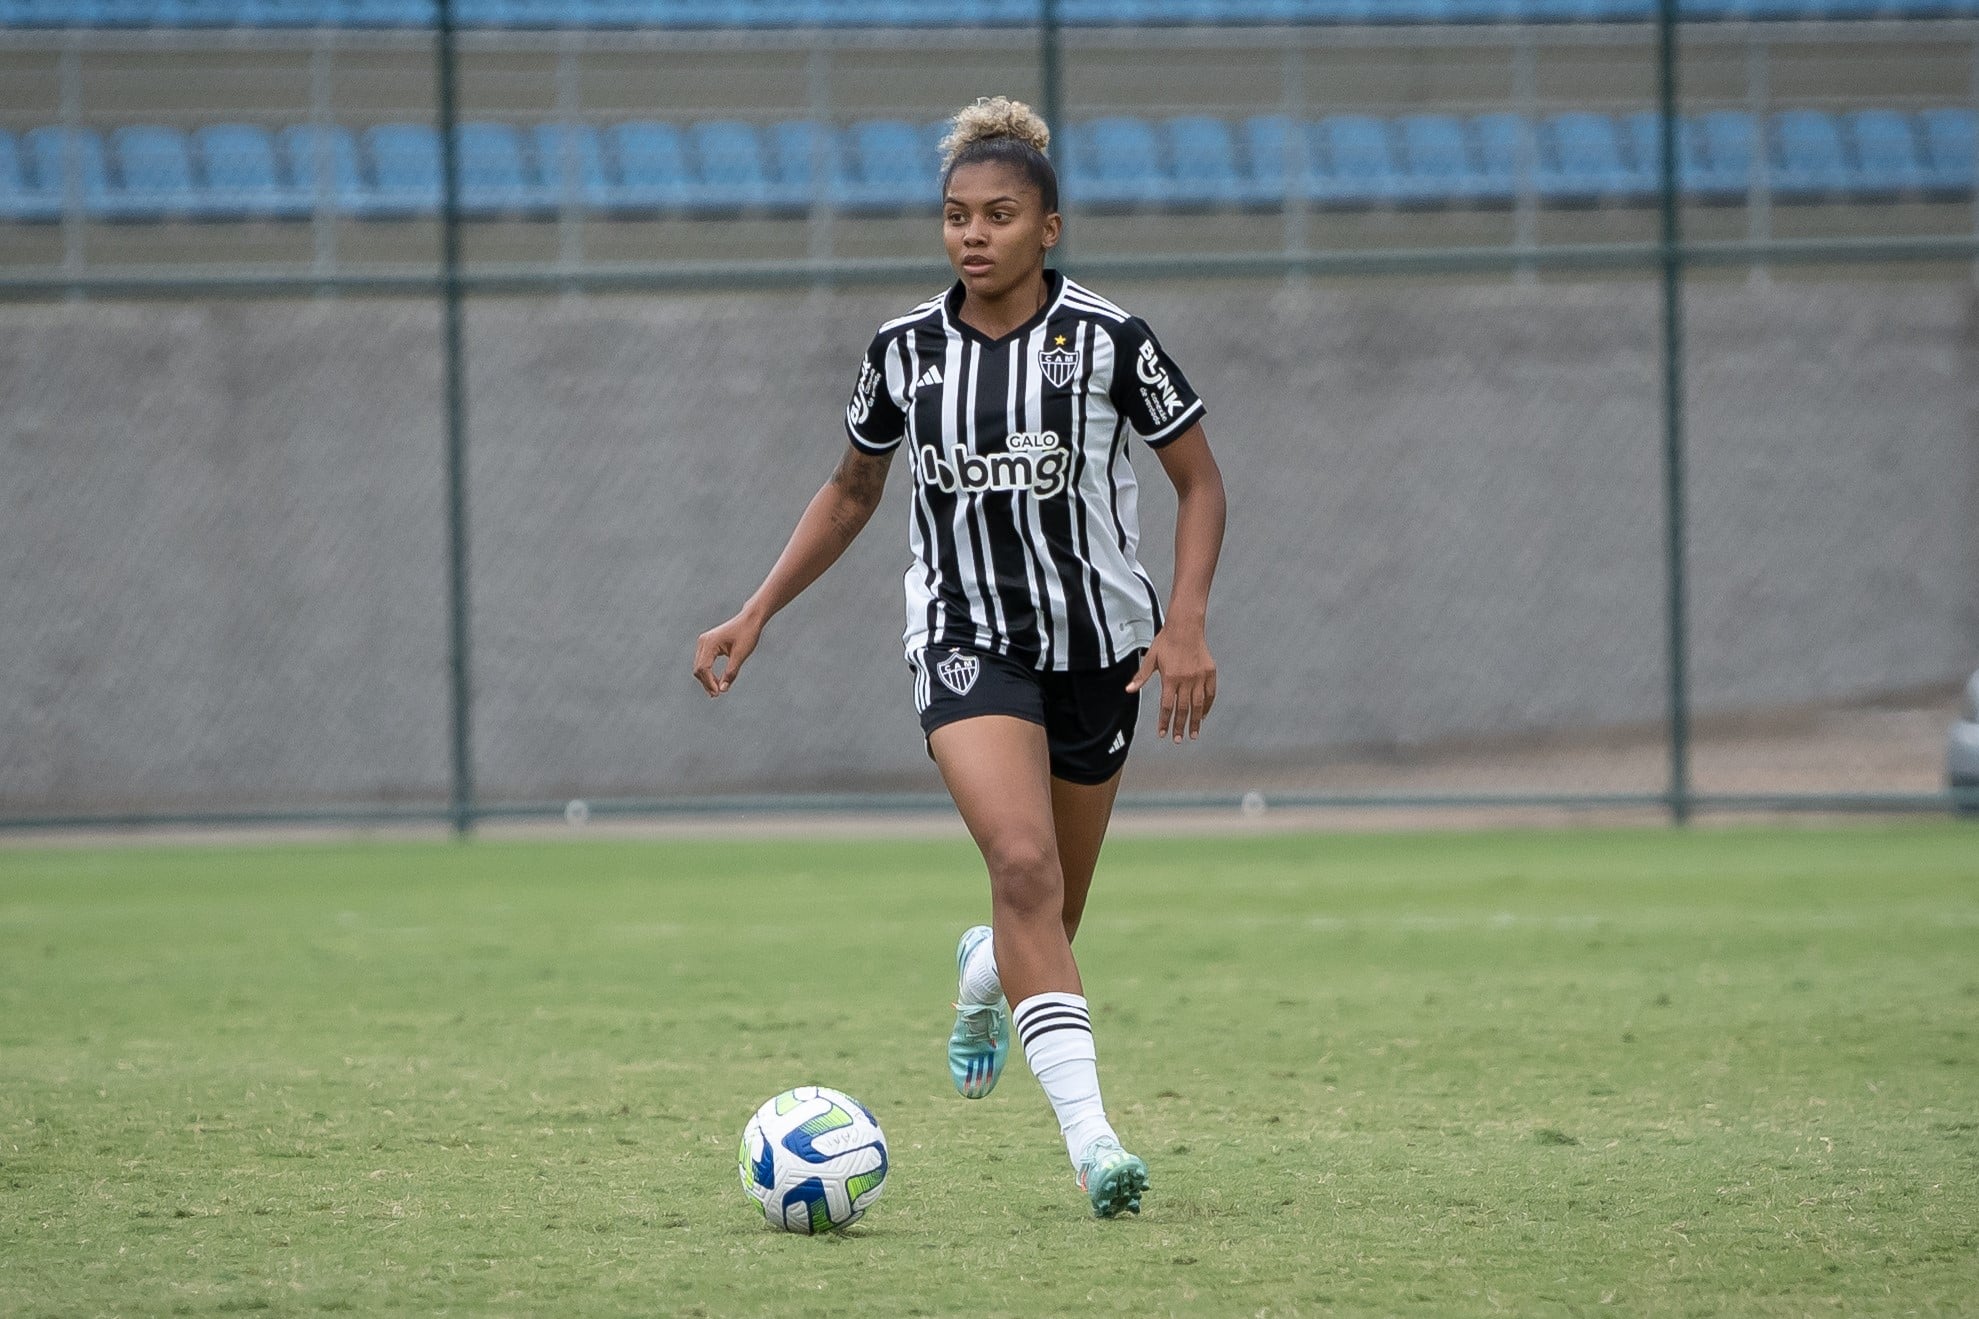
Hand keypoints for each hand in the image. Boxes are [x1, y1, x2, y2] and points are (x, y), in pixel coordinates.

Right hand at [693, 610, 764, 697]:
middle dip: (706, 682)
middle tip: (717, 695)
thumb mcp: (741, 655)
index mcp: (710, 643)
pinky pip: (703, 661)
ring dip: (706, 679)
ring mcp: (704, 642)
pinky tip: (716, 681)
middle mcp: (703, 642)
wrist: (750, 619)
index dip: (709, 683)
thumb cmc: (747, 634)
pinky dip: (708, 672)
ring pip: (699, 666)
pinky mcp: (707, 644)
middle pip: (698, 669)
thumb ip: (731, 672)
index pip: (703, 668)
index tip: (718, 693)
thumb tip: (723, 689)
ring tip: (717, 691)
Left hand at [1126, 622, 1216, 742]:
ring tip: (1193, 734)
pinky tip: (1203, 715)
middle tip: (1178, 739)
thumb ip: (1141, 677)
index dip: (1164, 722)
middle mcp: (1186, 680)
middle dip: (1179, 726)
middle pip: (1182, 709)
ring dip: (1195, 721)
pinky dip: (1207, 706)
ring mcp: (1199, 677)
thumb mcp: (1151, 659)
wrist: (1185, 627)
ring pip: (1198, 705)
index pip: (1166, 706)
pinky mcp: (1210, 673)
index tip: (1162, 734)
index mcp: (1170, 678)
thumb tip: (1129, 690)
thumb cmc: (1166, 642)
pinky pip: (1210, 694)